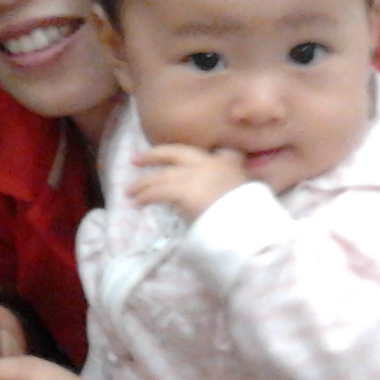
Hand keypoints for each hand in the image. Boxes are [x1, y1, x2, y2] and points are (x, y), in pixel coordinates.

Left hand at [129, 144, 245, 220]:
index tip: (182, 157)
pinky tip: (137, 203)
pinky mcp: (182, 190)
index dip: (196, 154)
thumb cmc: (249, 217)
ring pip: (161, 175)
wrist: (248, 228)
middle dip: (153, 155)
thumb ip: (228, 190)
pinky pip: (157, 192)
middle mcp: (209, 163)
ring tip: (130, 191)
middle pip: (174, 152)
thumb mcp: (246, 196)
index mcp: (228, 162)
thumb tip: (210, 197)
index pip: (214, 150)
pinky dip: (145, 197)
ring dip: (144, 183)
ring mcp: (194, 174)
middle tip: (136, 159)